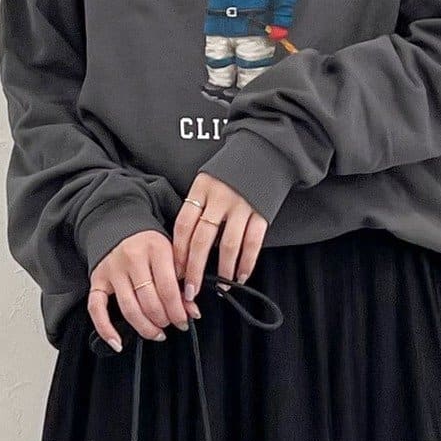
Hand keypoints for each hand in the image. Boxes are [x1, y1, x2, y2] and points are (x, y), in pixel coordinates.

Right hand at [87, 229, 191, 352]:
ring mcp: (112, 269)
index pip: (168, 288)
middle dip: (164, 320)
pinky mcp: (97, 280)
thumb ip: (184, 281)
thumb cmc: (150, 246)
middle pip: (149, 301)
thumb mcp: (172, 255)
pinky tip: (118, 342)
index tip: (184, 320)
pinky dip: (106, 329)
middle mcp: (132, 257)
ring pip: (129, 309)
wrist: (120, 227)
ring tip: (156, 333)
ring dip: (145, 327)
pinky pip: (96, 309)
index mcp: (155, 248)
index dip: (178, 310)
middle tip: (171, 325)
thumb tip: (192, 311)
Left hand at [172, 171, 268, 302]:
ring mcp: (242, 205)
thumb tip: (187, 249)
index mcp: (201, 189)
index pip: (183, 226)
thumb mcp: (207, 182)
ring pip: (228, 245)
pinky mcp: (262, 212)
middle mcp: (220, 197)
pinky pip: (253, 243)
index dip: (178, 253)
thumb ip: (198, 209)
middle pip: (202, 240)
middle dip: (195, 270)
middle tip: (191, 291)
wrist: (265, 150)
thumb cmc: (231, 171)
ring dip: (223, 270)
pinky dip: (246, 263)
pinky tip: (240, 275)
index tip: (175, 273)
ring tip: (220, 287)